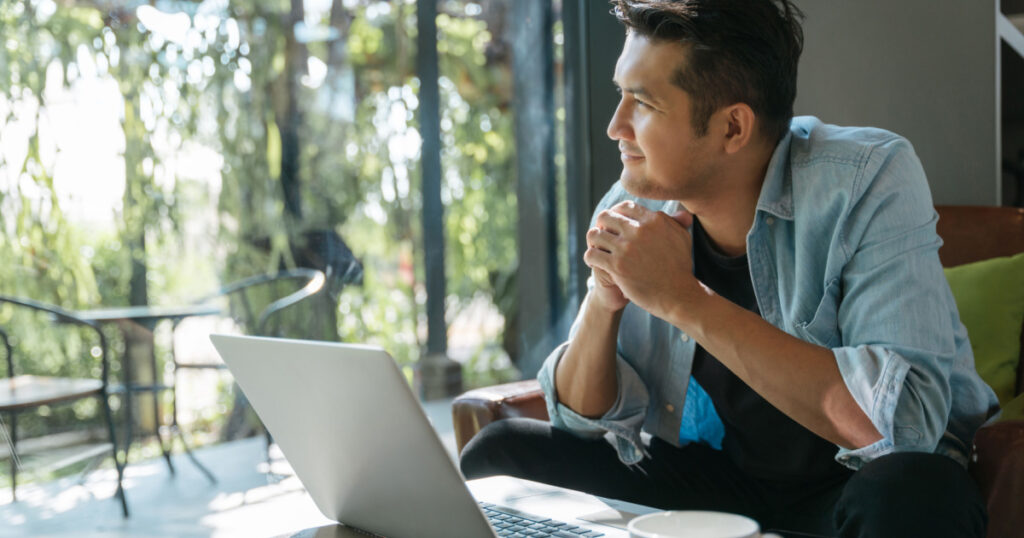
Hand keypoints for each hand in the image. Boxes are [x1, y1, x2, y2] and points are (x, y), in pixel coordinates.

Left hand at [584, 200, 697, 319]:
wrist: (677, 294)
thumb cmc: (681, 267)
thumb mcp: (683, 238)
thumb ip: (676, 222)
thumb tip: (680, 211)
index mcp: (653, 220)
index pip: (625, 207)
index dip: (616, 213)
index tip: (613, 223)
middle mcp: (639, 230)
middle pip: (606, 216)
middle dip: (601, 224)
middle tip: (602, 235)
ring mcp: (626, 248)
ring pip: (594, 234)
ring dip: (593, 241)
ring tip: (596, 248)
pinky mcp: (617, 266)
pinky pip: (592, 254)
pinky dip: (590, 257)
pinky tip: (594, 262)